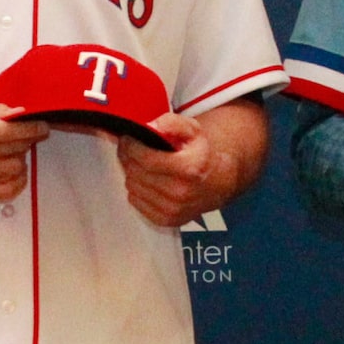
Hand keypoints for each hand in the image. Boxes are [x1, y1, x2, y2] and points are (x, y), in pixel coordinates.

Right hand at [0, 104, 49, 205]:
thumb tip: (21, 113)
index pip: (9, 130)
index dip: (32, 128)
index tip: (42, 127)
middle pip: (16, 148)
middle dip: (27, 141)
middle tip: (25, 139)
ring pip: (16, 167)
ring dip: (20, 159)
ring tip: (13, 155)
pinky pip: (9, 190)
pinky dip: (19, 181)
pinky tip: (15, 173)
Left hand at [115, 111, 229, 228]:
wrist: (216, 184)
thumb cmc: (200, 155)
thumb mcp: (193, 131)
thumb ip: (173, 123)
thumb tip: (152, 126)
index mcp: (188, 168)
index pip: (146, 159)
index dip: (130, 147)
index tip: (127, 139)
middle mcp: (180, 192)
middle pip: (136, 173)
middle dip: (128, 158)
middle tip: (129, 149)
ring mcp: (172, 209)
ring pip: (133, 187)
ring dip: (131, 173)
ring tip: (139, 164)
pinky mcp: (165, 220)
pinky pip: (135, 202)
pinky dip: (136, 190)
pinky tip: (145, 180)